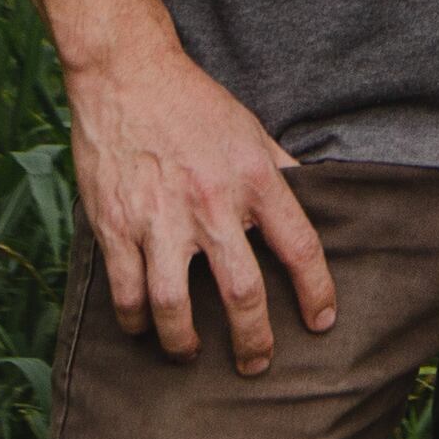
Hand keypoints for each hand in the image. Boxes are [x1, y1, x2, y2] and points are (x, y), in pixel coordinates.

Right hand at [69, 36, 334, 371]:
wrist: (128, 75)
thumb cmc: (194, 103)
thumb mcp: (252, 130)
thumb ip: (280, 169)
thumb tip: (316, 194)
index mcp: (255, 179)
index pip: (300, 246)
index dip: (316, 291)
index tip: (321, 322)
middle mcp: (212, 203)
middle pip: (242, 291)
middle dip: (254, 339)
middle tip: (257, 362)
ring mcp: (160, 218)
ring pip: (175, 306)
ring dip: (185, 342)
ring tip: (192, 353)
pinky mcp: (116, 225)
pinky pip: (126, 292)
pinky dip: (135, 320)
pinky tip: (143, 327)